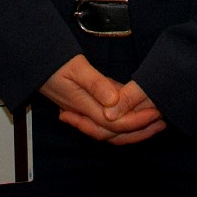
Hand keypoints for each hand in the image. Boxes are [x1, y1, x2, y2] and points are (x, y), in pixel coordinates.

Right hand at [38, 55, 164, 144]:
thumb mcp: (75, 67)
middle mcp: (85, 115)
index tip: (156, 113)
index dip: (137, 121)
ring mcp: (84, 112)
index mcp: (84, 107)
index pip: (115, 124)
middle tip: (162, 123)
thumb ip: (95, 84)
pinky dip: (123, 119)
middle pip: (115, 134)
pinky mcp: (86, 105)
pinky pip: (107, 119)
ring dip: (133, 129)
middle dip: (140, 131)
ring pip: (111, 130)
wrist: (34, 62)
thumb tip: (114, 101)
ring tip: (154, 122)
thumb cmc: (53, 62)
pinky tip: (136, 113)